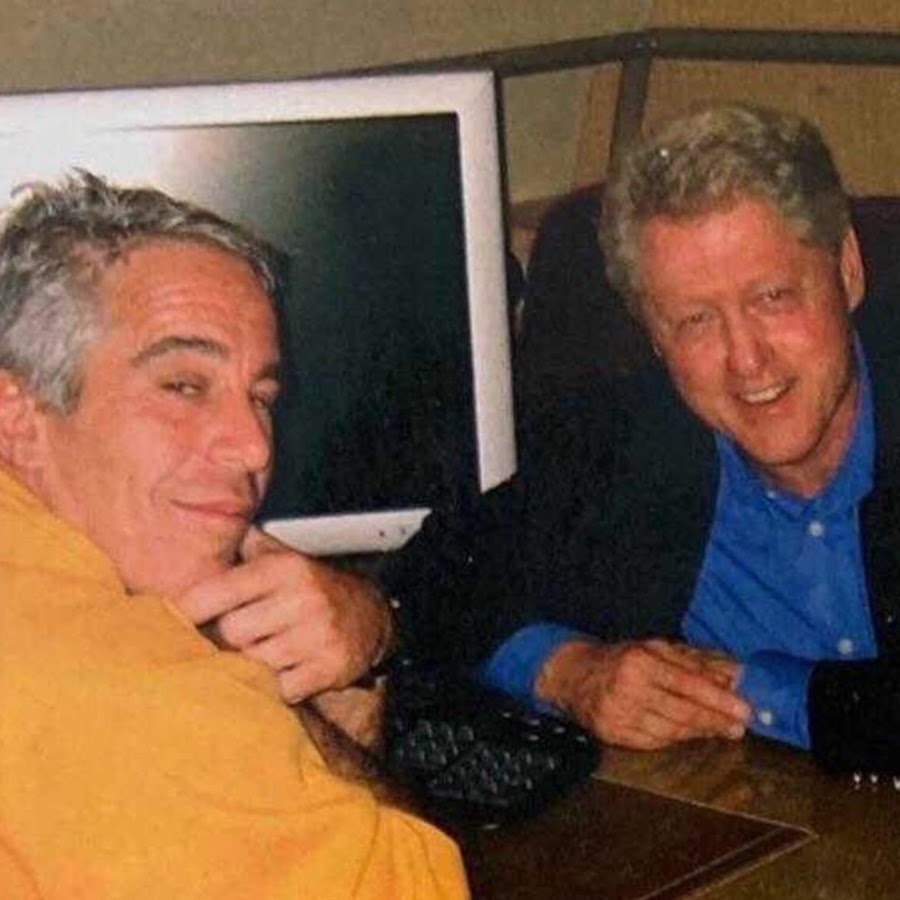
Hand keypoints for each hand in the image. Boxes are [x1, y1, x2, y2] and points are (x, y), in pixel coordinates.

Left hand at [174, 526, 392, 702]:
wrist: (370, 616)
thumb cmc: (311, 588)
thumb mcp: (283, 557)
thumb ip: (245, 548)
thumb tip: (202, 526)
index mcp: (284, 568)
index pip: (217, 591)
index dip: (190, 608)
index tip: (179, 618)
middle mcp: (301, 598)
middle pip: (232, 632)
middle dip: (229, 639)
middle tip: (239, 637)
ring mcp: (317, 636)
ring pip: (253, 663)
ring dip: (252, 663)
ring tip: (263, 652)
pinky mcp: (328, 668)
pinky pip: (280, 688)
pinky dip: (277, 686)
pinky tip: (286, 670)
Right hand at [535, 638, 750, 750]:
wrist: (574, 675)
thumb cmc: (621, 659)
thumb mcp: (654, 649)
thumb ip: (693, 662)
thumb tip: (731, 674)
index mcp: (639, 661)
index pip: (687, 683)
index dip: (718, 698)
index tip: (744, 709)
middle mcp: (628, 688)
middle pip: (682, 711)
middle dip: (715, 720)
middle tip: (739, 726)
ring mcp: (619, 714)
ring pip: (671, 730)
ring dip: (699, 731)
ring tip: (720, 729)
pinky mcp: (613, 734)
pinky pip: (654, 742)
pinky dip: (675, 738)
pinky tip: (688, 733)